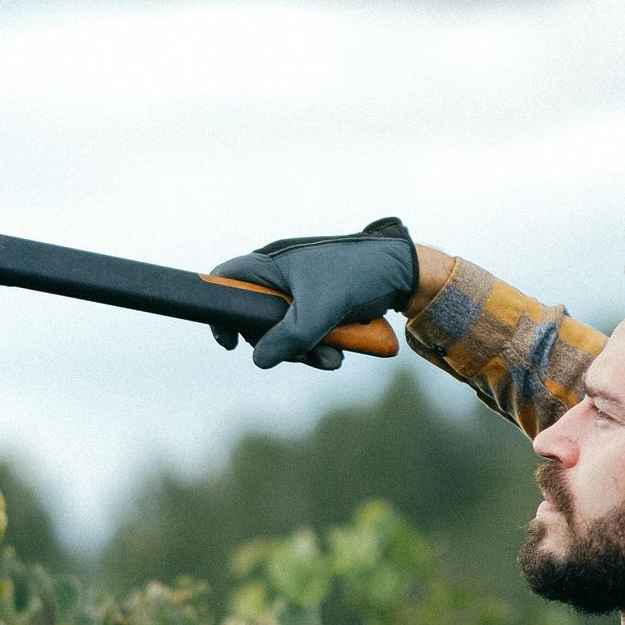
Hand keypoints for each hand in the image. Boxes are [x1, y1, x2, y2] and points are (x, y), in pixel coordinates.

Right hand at [210, 217, 418, 371]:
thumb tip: (258, 361)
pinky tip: (339, 354)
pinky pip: (307, 331)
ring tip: (331, 359)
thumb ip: (288, 338)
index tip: (230, 341)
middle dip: (278, 345)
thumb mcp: (319, 310)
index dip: (220, 310)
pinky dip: (320, 346)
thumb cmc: (358, 275)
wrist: (404, 271)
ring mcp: (301, 289)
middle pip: (256, 319)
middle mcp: (281, 275)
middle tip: (298, 356)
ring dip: (305, 352)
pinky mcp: (320, 303)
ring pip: (284, 331)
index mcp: (271, 264)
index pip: (227, 281)